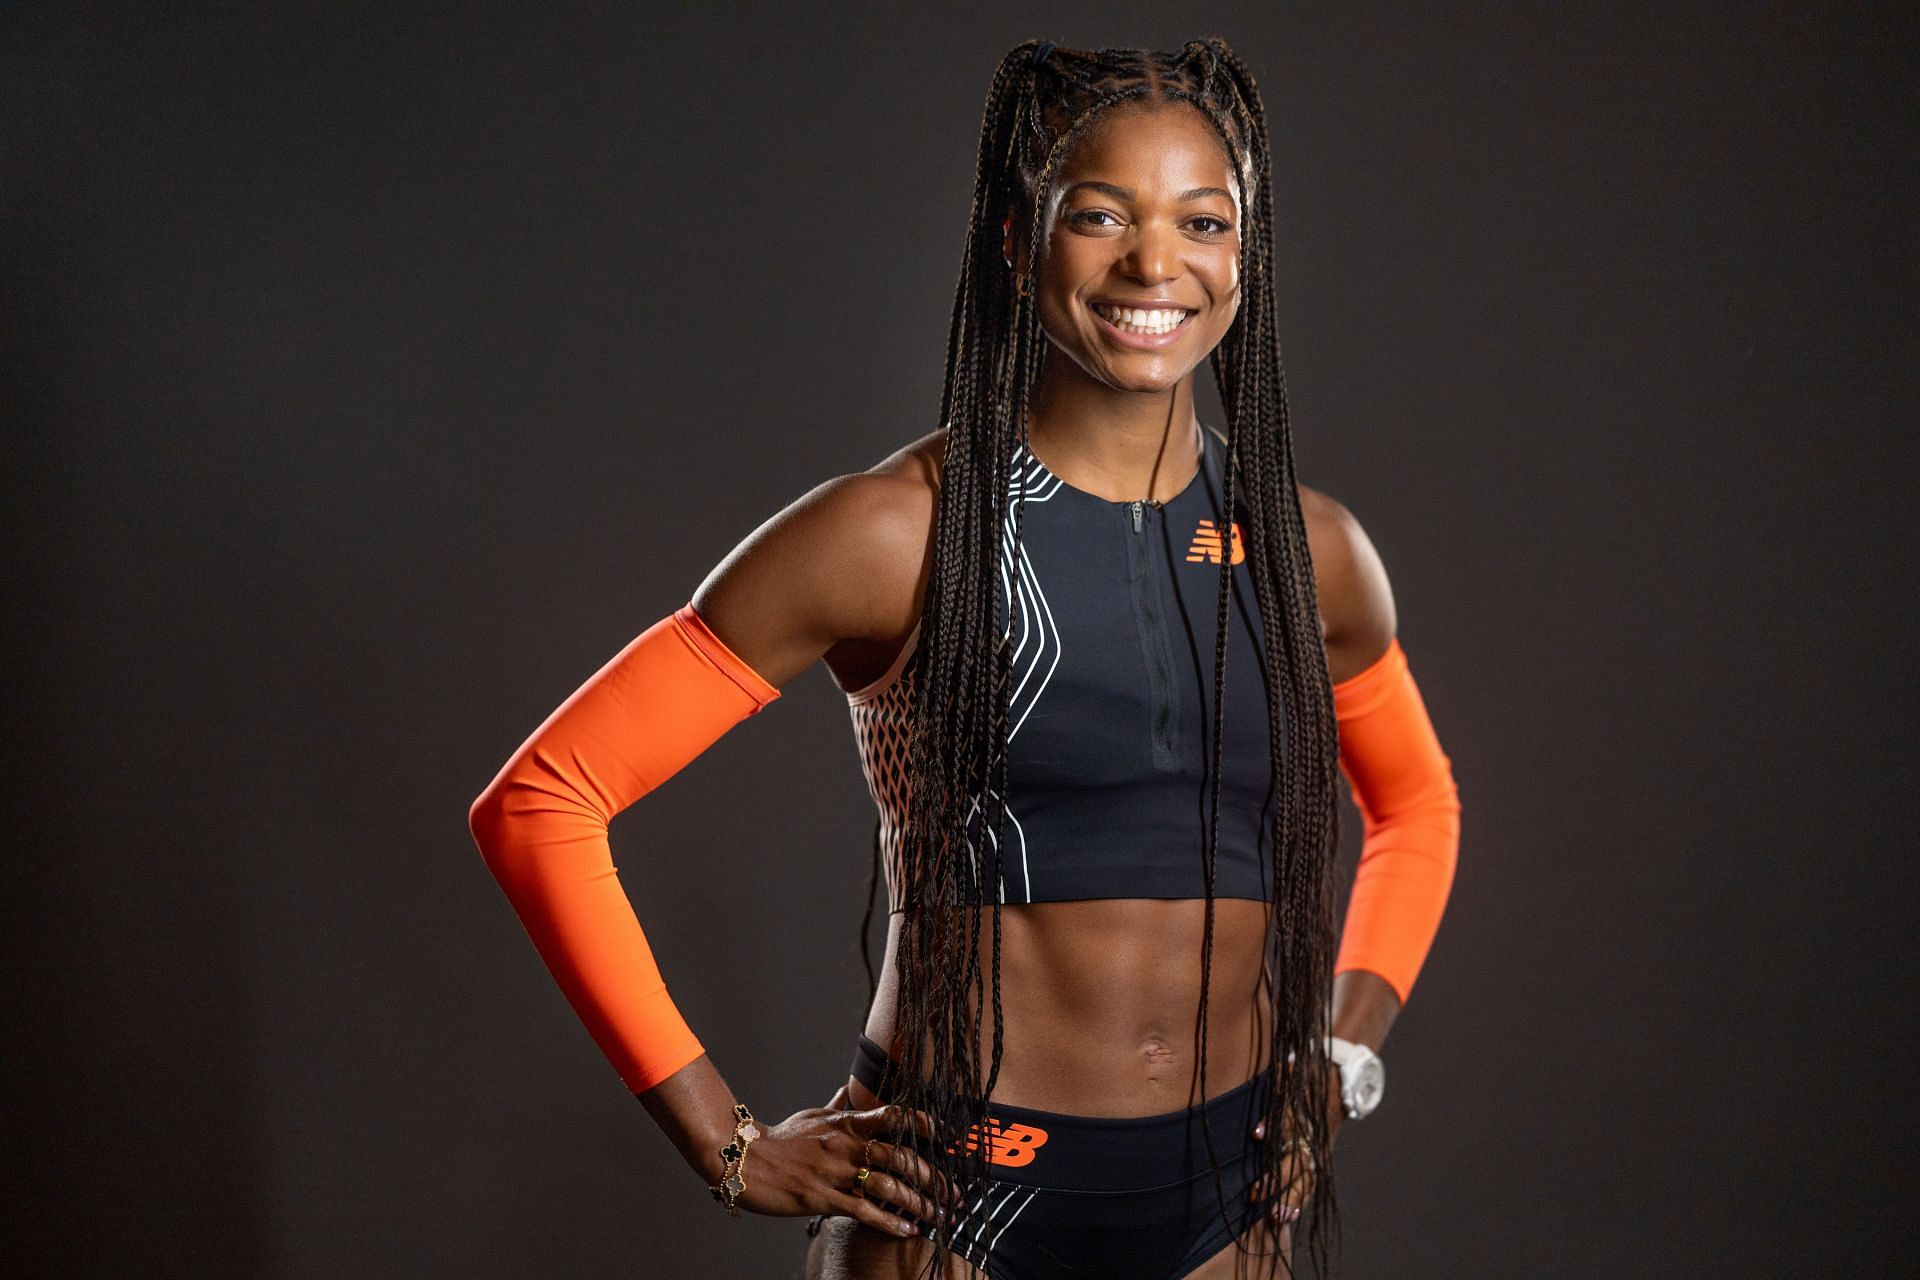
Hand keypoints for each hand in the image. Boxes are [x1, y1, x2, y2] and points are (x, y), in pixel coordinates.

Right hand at [731, 1102, 961, 1239]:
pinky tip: (909, 1230)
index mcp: (847, 1122)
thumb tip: (850, 1088)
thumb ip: (838, 1105)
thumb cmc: (781, 1139)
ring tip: (939, 1214)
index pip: (894, 1116)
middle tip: (953, 1191)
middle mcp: (846, 1144)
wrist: (745, 1159)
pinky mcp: (823, 1197)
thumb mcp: (813, 1115)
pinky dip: (890, 1222)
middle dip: (932, 1176)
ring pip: (888, 1186)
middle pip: (901, 1156)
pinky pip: (864, 1211)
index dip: (924, 1125)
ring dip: (919, 1202)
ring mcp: (835, 1171)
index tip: (948, 1137)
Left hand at [1246, 1068, 1345, 1230]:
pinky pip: (1310, 1184)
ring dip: (1288, 1197)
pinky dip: (1298, 1201)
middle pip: (1295, 1157)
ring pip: (1305, 1178)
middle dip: (1275, 1176)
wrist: (1339, 1081)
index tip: (1255, 1134)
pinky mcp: (1319, 1160)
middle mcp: (1311, 1132)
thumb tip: (1236, 1061)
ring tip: (1274, 1215)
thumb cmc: (1301, 1073)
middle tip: (1253, 1193)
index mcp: (1302, 1107)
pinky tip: (1284, 1217)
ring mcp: (1317, 1149)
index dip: (1272, 1125)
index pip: (1287, 1117)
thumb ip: (1269, 1078)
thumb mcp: (1287, 1069)